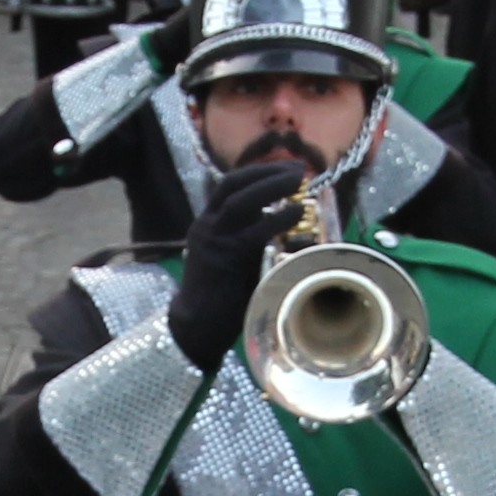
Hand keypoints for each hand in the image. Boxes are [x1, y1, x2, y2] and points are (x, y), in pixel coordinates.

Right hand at [169, 149, 312, 367]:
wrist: (196, 327)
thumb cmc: (220, 296)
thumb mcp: (234, 256)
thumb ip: (249, 237)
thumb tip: (281, 220)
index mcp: (206, 222)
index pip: (229, 184)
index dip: (258, 171)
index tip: (285, 168)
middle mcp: (206, 225)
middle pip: (234, 184)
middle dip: (269, 172)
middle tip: (298, 170)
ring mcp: (213, 239)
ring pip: (242, 200)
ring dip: (273, 186)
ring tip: (300, 183)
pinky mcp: (225, 257)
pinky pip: (255, 231)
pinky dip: (279, 218)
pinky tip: (297, 212)